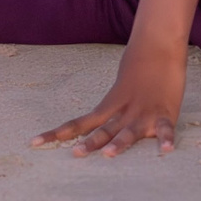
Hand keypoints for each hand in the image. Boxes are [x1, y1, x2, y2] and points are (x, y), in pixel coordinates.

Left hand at [33, 43, 184, 157]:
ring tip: (108, 154)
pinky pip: (166, 128)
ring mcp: (143, 113)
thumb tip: (102, 117)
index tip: (34, 142)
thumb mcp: (121, 87)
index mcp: (110, 104)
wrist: (158, 46)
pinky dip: (166, 138)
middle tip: (75, 154)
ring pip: (129, 131)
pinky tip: (166, 150)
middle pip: (103, 130)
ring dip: (119, 143)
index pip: (80, 122)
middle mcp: (123, 112)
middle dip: (90, 142)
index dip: (58, 133)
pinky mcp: (164, 112)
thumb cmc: (139, 65)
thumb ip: (115, 105)